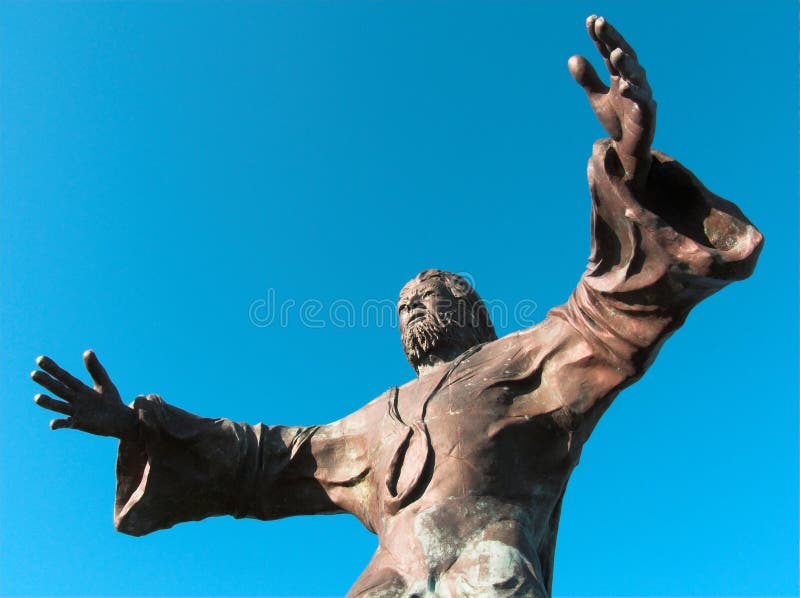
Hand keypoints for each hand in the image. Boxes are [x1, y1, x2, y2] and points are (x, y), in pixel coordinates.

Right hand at [31, 350, 138, 439]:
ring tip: (37, 398)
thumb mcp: (104, 383)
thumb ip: (96, 369)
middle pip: (59, 389)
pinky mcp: (80, 423)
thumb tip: (88, 351)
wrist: (120, 420)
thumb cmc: (111, 401)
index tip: (40, 359)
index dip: (53, 368)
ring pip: (59, 406)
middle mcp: (74, 399)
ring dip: (48, 403)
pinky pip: (68, 423)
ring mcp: (75, 412)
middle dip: (47, 382)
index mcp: (79, 388)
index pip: (64, 376)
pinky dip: (60, 423)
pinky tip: (52, 424)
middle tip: (34, 374)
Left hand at [568, 15, 655, 184]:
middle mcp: (632, 79)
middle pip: (623, 55)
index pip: (608, 50)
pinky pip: (641, 99)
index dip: (601, 36)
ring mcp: (642, 94)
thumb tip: (572, 57)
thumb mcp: (597, 98)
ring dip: (625, 63)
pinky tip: (624, 85)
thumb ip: (587, 79)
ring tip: (614, 53)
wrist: (627, 147)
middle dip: (613, 39)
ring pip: (635, 74)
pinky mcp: (647, 111)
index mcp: (619, 74)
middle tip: (601, 24)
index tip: (591, 19)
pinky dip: (634, 92)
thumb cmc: (616, 119)